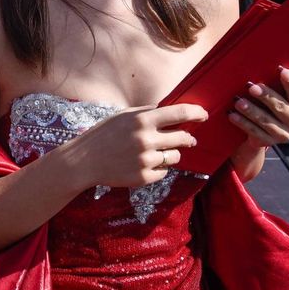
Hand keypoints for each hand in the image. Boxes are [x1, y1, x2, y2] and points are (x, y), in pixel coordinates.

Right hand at [63, 102, 209, 189]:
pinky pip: (164, 172)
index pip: (179, 114)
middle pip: (183, 138)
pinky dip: (158, 168)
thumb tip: (172, 111)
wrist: (84, 162)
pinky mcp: (144, 178)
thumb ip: (147, 112)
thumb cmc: (104, 135)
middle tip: (187, 139)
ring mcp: (146, 160)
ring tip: (155, 153)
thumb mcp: (123, 116)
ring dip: (171, 154)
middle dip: (188, 139)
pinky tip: (143, 164)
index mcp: (142, 120)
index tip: (204, 115)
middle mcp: (146, 140)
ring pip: (175, 157)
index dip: (196, 113)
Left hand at [229, 68, 288, 150]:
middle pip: (281, 107)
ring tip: (238, 102)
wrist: (263, 132)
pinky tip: (233, 115)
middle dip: (266, 96)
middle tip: (251, 87)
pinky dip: (243, 123)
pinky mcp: (270, 142)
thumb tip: (264, 63)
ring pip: (266, 121)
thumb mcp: (277, 94)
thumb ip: (276, 83)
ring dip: (251, 111)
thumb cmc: (271, 104)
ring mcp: (284, 134)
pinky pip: (255, 132)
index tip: (282, 70)